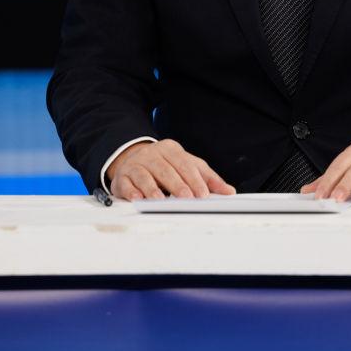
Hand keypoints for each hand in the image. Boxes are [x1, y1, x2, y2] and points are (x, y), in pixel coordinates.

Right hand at [107, 139, 235, 199]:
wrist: (132, 158)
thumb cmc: (165, 165)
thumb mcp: (187, 165)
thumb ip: (207, 177)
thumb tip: (228, 191)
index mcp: (171, 149)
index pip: (185, 164)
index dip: (195, 179)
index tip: (203, 194)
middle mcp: (153, 154)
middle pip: (166, 169)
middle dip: (177, 185)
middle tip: (187, 198)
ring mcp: (136, 164)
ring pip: (145, 175)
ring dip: (153, 189)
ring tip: (160, 200)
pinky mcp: (122, 177)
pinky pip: (126, 183)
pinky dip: (132, 191)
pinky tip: (137, 198)